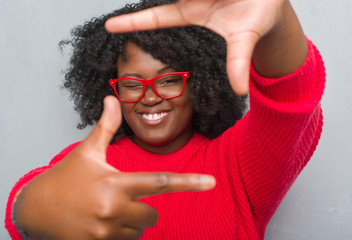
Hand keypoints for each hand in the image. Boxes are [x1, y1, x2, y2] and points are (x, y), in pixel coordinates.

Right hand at [15, 96, 215, 239]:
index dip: (190, 182)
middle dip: (145, 207)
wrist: (35, 209)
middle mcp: (114, 209)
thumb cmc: (64, 178)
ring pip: (139, 230)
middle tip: (122, 198)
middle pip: (152, 214)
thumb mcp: (87, 151)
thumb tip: (112, 98)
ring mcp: (106, 231)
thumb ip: (105, 126)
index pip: (161, 182)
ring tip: (106, 210)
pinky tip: (99, 223)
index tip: (212, 182)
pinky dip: (119, 233)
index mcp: (116, 183)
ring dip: (131, 221)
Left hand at [105, 0, 286, 94]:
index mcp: (190, 13)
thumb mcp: (243, 40)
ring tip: (197, 1)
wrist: (271, 2)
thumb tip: (239, 91)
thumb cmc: (255, 18)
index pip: (155, 18)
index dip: (132, 23)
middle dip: (152, 7)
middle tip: (133, 19)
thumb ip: (237, 62)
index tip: (109, 26)